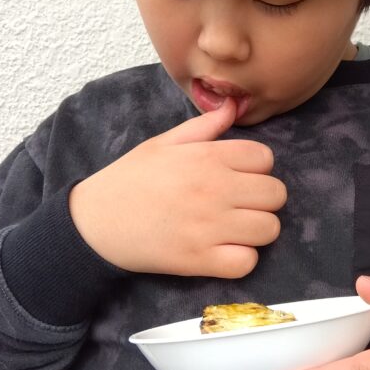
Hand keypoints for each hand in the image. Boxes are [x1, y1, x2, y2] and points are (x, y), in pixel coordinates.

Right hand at [69, 97, 286, 276]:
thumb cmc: (130, 179)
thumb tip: (232, 107)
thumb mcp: (163, 143)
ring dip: (257, 230)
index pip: (265, 159)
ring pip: (269, 229)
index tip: (238, 178)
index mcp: (207, 156)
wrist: (94, 222)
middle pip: (276, 194)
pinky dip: (241, 260)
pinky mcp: (200, 260)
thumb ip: (203, 127)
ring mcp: (209, 226)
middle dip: (263, 199)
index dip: (256, 169)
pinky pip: (248, 262)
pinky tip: (225, 251)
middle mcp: (214, 188)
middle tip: (240, 205)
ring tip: (234, 229)